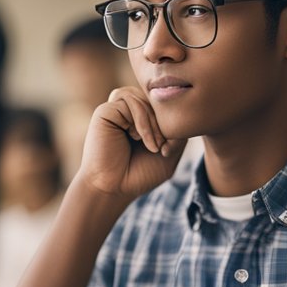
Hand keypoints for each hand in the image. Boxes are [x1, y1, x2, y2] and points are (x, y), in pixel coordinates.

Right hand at [77, 86, 184, 201]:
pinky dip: (141, 121)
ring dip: (154, 123)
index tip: (171, 150)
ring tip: (154, 147)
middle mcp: (129, 111)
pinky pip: (130, 101)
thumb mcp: (170, 152)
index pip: (164, 104)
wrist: (113, 188)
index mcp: (143, 118)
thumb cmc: (140, 174)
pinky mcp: (106, 110)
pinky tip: (138, 139)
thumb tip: (181, 107)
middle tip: (164, 148)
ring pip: (144, 98)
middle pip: (156, 99)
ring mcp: (117, 109)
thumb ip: (178, 130)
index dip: (174, 121)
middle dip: (165, 123)